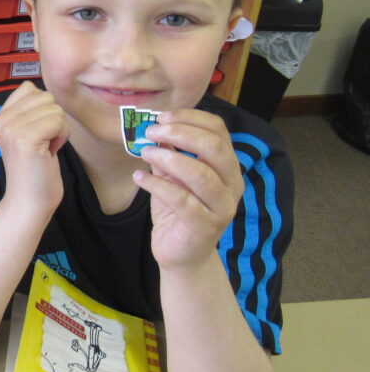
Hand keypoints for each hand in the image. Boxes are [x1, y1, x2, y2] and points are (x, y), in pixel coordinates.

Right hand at [0, 82, 68, 215]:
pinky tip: (50, 153)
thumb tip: (44, 91)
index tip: (37, 132)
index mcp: (1, 116)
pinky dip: (61, 138)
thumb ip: (30, 112)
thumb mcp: (27, 133)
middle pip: (46, 97)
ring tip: (46, 149)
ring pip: (55, 109)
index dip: (43, 107)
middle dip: (53, 119)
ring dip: (58, 130)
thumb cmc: (35, 169)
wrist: (28, 201)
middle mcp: (3, 120)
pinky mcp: (26, 140)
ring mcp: (13, 129)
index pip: (29, 87)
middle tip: (43, 143)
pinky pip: (59, 122)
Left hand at [133, 109, 242, 270]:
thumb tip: (153, 127)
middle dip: (179, 133)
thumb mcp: (172, 176)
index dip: (190, 118)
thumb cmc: (178, 211)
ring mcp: (222, 207)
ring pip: (200, 173)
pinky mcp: (205, 226)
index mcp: (228, 166)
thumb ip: (169, 153)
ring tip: (145, 152)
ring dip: (168, 158)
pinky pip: (181, 199)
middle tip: (151, 132)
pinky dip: (156, 184)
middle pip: (213, 147)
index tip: (161, 117)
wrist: (182, 255)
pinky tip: (140, 177)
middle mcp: (232, 184)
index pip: (219, 130)